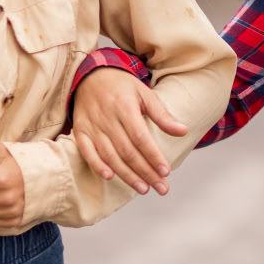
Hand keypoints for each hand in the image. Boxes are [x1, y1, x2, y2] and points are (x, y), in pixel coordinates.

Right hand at [73, 67, 187, 195]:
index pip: (141, 137)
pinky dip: (96, 165)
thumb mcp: (144, 93)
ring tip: (143, 188)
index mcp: (125, 107)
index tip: (166, 172)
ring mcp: (92, 125)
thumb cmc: (121, 86)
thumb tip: (183, 131)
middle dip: (146, 172)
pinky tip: (109, 177)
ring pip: (110, 155)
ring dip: (126, 175)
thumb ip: (162, 114)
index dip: (153, 156)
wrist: (90, 75)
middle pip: (127, 151)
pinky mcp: (80, 131)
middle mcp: (107, 118)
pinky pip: (87, 151)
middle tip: (161, 188)